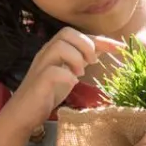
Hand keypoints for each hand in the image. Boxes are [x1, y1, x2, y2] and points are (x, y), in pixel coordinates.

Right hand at [4, 27, 123, 134]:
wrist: (24, 113)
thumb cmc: (47, 92)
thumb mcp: (69, 73)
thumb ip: (81, 60)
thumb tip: (101, 51)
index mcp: (55, 49)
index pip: (79, 35)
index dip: (101, 40)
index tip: (121, 48)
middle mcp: (46, 53)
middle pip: (66, 32)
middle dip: (85, 45)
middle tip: (92, 62)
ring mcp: (41, 66)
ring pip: (59, 46)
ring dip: (76, 58)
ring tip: (80, 74)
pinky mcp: (38, 81)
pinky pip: (53, 71)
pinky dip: (67, 75)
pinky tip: (72, 83)